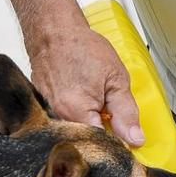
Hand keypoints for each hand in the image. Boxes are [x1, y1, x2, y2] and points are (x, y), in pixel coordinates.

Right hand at [29, 26, 143, 144]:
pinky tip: (80, 103)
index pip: (100, 146)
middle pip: (85, 143)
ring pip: (73, 134)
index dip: (115, 145)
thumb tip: (134, 139)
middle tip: (108, 118)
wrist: (53, 31)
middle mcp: (56, 117)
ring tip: (93, 106)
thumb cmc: (81, 47)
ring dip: (87, 126)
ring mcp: (45, 114)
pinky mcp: (40, 110)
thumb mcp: (116, 78)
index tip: (125, 141)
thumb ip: (126, 113)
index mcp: (76, 112)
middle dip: (100, 136)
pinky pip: (61, 124)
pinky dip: (74, 118)